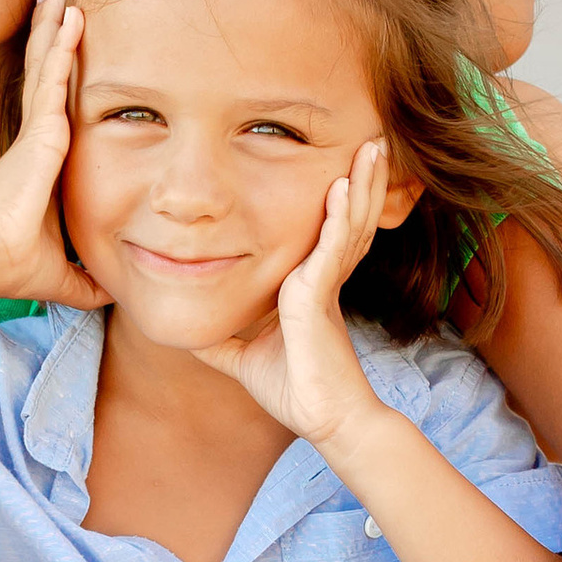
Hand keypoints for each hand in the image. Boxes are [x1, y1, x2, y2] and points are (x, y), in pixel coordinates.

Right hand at [0, 0, 104, 313]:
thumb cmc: (13, 264)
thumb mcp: (66, 273)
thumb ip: (87, 281)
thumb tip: (112, 296)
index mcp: (41, 163)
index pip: (53, 106)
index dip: (58, 71)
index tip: (66, 44)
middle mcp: (36, 139)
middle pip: (44, 72)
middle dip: (50, 33)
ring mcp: (35, 130)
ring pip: (45, 63)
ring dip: (52, 23)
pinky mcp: (38, 128)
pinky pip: (53, 76)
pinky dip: (61, 44)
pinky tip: (70, 13)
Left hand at [198, 144, 387, 449]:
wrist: (324, 420)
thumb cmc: (295, 390)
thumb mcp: (243, 359)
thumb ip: (221, 342)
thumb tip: (189, 335)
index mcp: (310, 287)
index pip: (328, 232)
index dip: (340, 201)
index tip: (345, 168)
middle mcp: (323, 278)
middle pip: (347, 217)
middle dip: (361, 178)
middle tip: (372, 141)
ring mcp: (324, 285)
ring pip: (348, 222)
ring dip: (361, 183)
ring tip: (372, 146)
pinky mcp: (318, 297)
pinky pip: (329, 249)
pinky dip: (337, 217)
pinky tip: (340, 188)